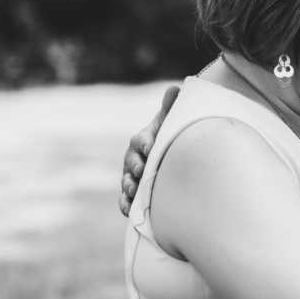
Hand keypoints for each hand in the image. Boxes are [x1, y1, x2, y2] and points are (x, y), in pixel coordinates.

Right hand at [118, 85, 178, 216]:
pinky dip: (125, 204)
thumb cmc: (169, 134)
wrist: (168, 154)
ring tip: (133, 191)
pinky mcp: (132, 193)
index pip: (141, 140)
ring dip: (128, 186)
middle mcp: (133, 158)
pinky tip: (129, 210)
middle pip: (130, 162)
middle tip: (140, 170)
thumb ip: (171, 107)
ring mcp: (131, 176)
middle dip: (134, 166)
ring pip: (126, 181)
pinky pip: (125, 199)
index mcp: (142, 140)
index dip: (145, 143)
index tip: (150, 147)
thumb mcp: (170, 121)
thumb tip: (174, 88)